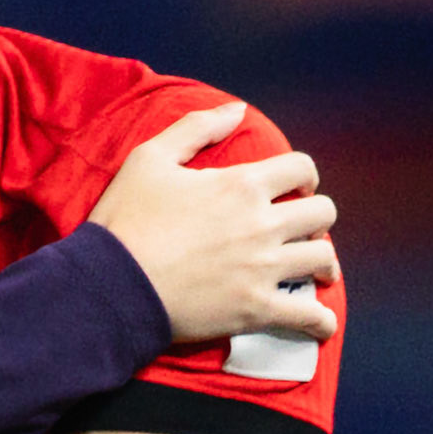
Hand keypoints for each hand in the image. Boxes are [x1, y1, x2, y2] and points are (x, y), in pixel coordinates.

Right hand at [89, 102, 339, 343]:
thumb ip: (196, 128)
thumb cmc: (125, 220)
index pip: (301, 168)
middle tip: (298, 228)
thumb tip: (238, 109)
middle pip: (322, 213)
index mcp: (242, 185)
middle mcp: (262, 224)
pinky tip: (321, 323)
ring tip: (313, 270)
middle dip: (315, 217)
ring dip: (323, 262)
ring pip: (323, 259)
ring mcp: (263, 269)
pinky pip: (308, 316)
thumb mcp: (149, 158)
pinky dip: (320, 321)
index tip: (295, 188)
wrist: (109, 284)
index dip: (303, 175)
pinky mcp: (256, 309)